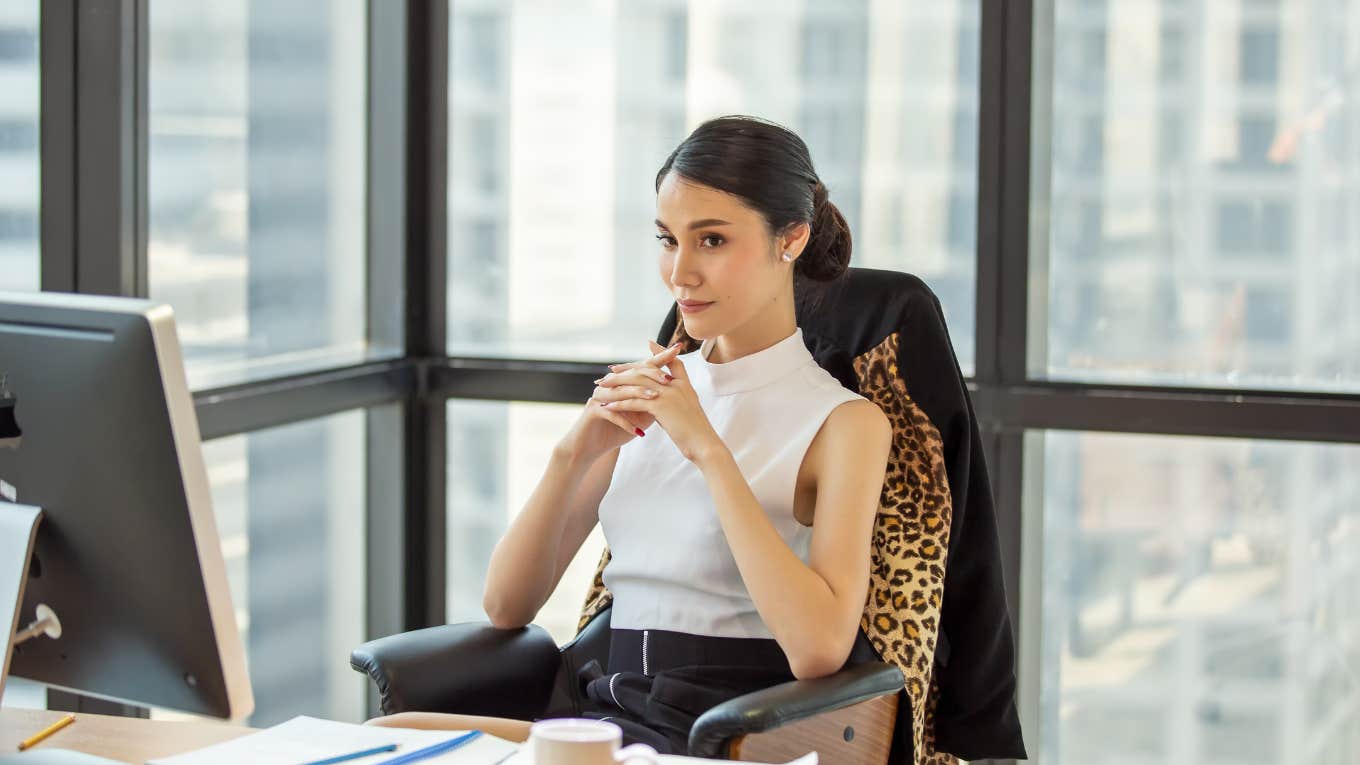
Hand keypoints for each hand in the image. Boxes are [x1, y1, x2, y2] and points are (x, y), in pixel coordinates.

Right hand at [557, 341, 684, 462]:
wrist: (593, 447)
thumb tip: (675, 391)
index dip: (660, 358)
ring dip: (639, 395)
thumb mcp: (641, 415)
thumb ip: (654, 402)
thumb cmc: (617, 430)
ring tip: (655, 399)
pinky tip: (639, 431)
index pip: (643, 366)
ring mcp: (600, 396)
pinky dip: (626, 423)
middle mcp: (610, 384)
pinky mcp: (593, 411)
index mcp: (622, 382)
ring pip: (622, 391)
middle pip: (632, 374)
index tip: (677, 349)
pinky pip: (612, 413)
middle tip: (668, 379)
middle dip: (651, 375)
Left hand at [598, 340, 721, 463]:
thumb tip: (661, 403)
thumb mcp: (689, 412)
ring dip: (617, 386)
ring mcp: (669, 394)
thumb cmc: (697, 434)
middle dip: (627, 369)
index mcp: (685, 385)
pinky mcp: (660, 407)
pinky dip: (619, 404)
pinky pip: (634, 402)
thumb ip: (675, 402)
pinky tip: (607, 407)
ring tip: (602, 388)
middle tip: (610, 371)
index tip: (649, 345)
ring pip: (637, 384)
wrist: (704, 445)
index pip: (673, 361)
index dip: (661, 352)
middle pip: (647, 369)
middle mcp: (677, 385)